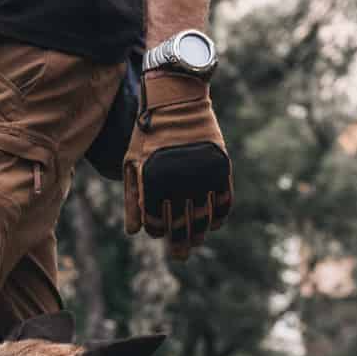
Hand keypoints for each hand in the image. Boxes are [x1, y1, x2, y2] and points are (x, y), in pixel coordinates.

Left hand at [123, 72, 233, 260]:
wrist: (176, 99)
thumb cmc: (148, 132)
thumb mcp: (132, 163)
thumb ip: (132, 198)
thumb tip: (135, 233)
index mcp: (153, 181)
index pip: (157, 221)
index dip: (157, 231)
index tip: (157, 232)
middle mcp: (179, 181)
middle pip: (181, 225)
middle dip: (179, 244)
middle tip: (180, 257)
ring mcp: (202, 175)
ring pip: (204, 218)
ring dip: (200, 234)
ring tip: (196, 242)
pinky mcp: (220, 168)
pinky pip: (224, 202)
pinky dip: (219, 216)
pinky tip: (213, 224)